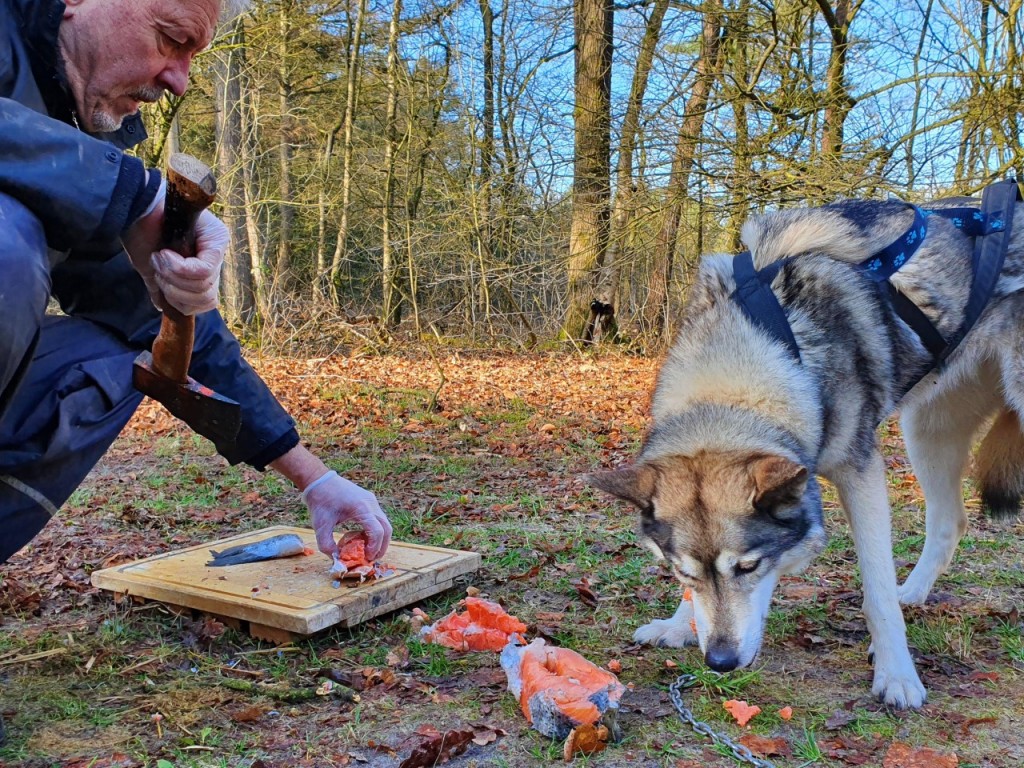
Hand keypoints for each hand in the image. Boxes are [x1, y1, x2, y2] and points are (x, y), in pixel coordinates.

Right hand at [123, 182, 227, 314]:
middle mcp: (215, 259)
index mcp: (202, 268)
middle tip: (158, 268)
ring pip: (205, 287)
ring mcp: (219, 248)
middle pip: (207, 298)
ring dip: (174, 279)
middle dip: (175, 290)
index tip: (158, 278)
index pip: (205, 302)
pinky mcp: (218, 238)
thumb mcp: (151, 269)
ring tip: (160, 258)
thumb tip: (162, 306)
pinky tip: (165, 253)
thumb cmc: (140, 233)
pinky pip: (202, 271)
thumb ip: (161, 287)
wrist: (132, 208)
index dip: (178, 298)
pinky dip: (178, 268)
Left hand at [302, 470, 392, 559]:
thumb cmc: (320, 501)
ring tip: (368, 550)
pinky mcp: (369, 500)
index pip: (378, 532)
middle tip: (372, 558)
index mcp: (361, 508)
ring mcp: (371, 500)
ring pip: (384, 523)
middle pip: (387, 528)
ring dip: (380, 538)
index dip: (375, 548)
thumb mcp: (320, 526)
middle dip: (382, 546)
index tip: (366, 558)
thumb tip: (337, 559)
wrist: (319, 480)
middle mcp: (371, 503)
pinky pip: (378, 517)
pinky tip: (362, 537)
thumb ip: (327, 545)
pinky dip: (375, 529)